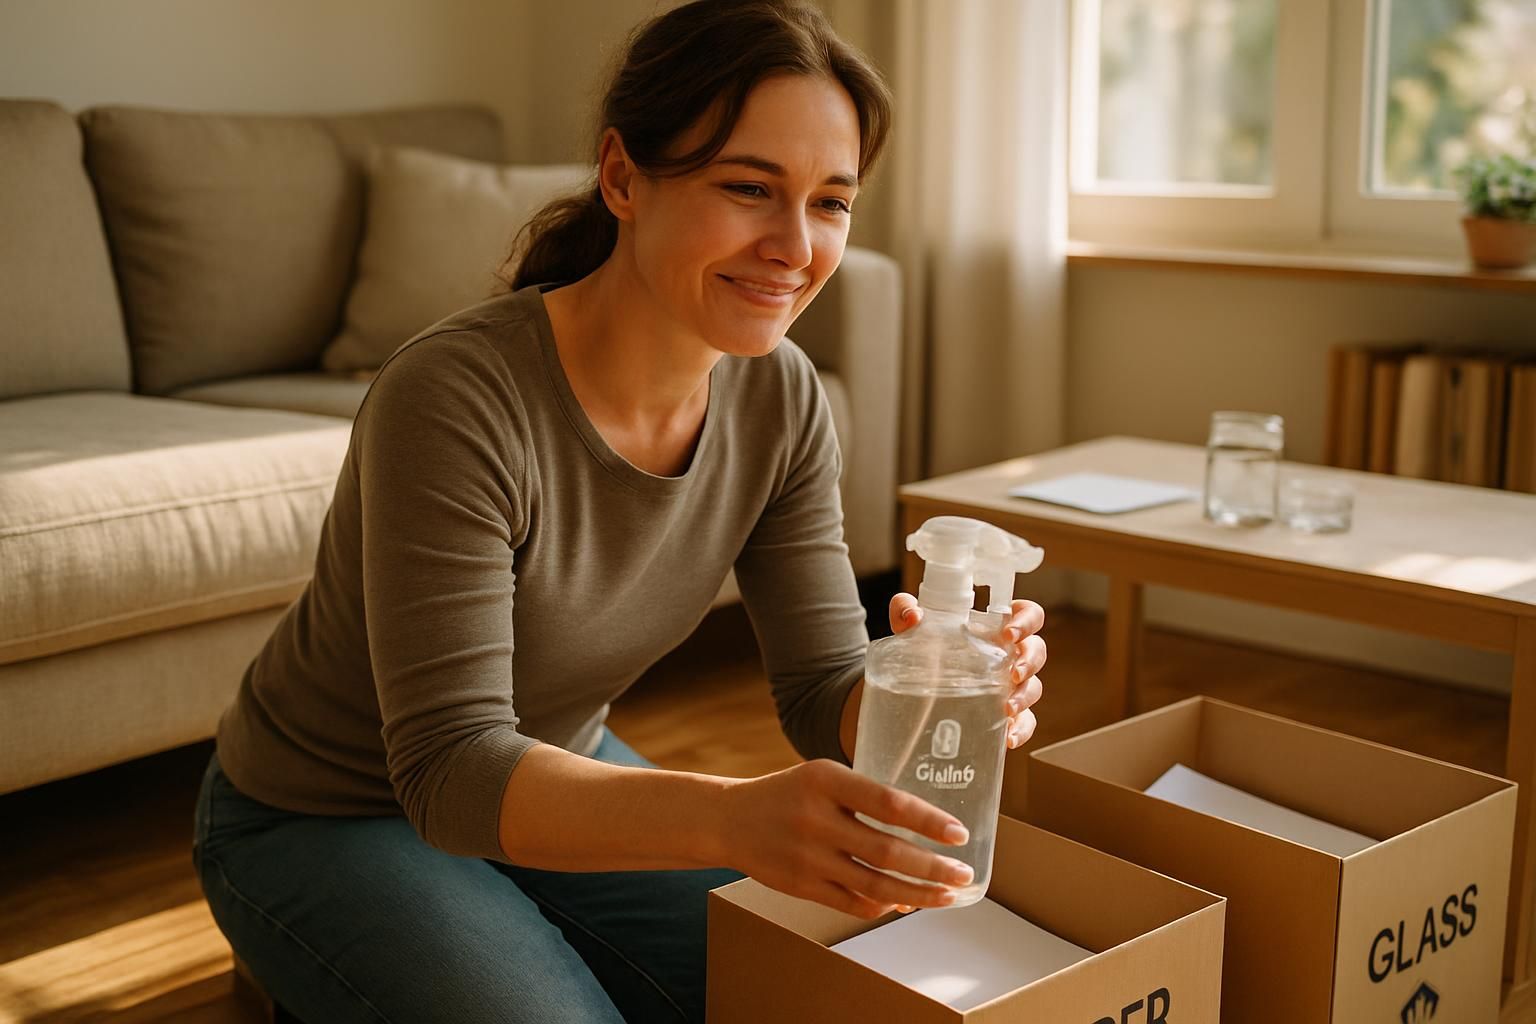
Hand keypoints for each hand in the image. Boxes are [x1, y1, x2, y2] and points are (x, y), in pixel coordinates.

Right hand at [718, 759, 974, 919]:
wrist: (730, 820)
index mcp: (825, 780)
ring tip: (947, 895)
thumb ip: (864, 795)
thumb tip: (924, 825)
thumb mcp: (822, 776)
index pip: (888, 802)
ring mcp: (807, 857)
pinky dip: (885, 904)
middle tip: (964, 873)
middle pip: (887, 851)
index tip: (959, 834)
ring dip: (918, 893)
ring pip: (875, 884)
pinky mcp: (801, 886)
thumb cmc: (790, 793)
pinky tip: (906, 901)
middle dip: (933, 867)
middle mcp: (816, 819)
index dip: (928, 820)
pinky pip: (853, 902)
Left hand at [888, 594, 1045, 749]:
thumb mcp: (911, 629)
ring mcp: (1010, 685)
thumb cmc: (924, 651)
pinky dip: (1022, 729)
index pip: (1026, 614)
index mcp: (994, 627)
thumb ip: (905, 611)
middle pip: (1037, 650)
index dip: (1027, 620)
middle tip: (1014, 673)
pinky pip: (1026, 721)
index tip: (1009, 633)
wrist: (911, 692)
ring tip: (1007, 708)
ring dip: (1026, 696)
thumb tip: (912, 615)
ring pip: (1035, 686)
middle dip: (1030, 661)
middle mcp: (1008, 654)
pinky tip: (1008, 737)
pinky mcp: (1007, 714)